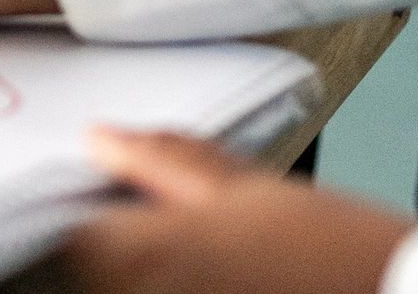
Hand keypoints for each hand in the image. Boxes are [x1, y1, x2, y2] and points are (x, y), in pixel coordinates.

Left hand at [62, 131, 414, 293]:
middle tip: (189, 221)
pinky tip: (229, 278)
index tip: (122, 187)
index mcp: (151, 256)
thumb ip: (166, 161)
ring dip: (156, 267)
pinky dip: (184, 286)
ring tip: (222, 254)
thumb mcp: (251, 185)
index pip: (75, 229)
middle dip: (128, 236)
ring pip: (132, 287)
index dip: (99, 203)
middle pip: (99, 265)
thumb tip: (104, 139)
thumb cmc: (341, 251)